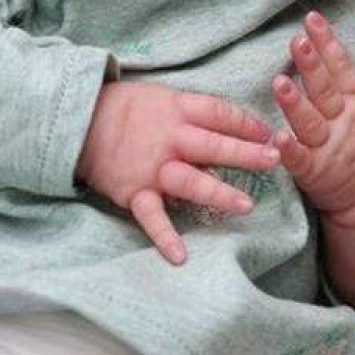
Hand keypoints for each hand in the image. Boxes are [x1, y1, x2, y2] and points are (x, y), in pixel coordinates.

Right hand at [77, 82, 279, 263]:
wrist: (79, 121)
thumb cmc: (127, 108)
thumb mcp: (161, 97)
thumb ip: (192, 113)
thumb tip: (230, 125)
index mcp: (177, 110)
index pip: (220, 114)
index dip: (247, 124)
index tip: (270, 134)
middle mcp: (169, 139)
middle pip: (213, 145)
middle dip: (246, 154)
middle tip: (276, 160)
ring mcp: (152, 167)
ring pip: (190, 181)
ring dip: (218, 193)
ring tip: (246, 206)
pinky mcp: (134, 192)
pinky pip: (151, 217)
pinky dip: (164, 237)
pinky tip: (180, 257)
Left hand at [272, 12, 354, 228]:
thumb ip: (337, 80)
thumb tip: (314, 41)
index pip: (341, 68)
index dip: (328, 44)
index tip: (312, 19)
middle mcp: (343, 121)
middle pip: (325, 90)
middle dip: (311, 65)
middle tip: (297, 42)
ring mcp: (329, 148)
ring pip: (311, 121)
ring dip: (295, 103)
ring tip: (279, 83)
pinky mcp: (315, 173)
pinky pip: (301, 160)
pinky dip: (290, 149)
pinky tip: (278, 138)